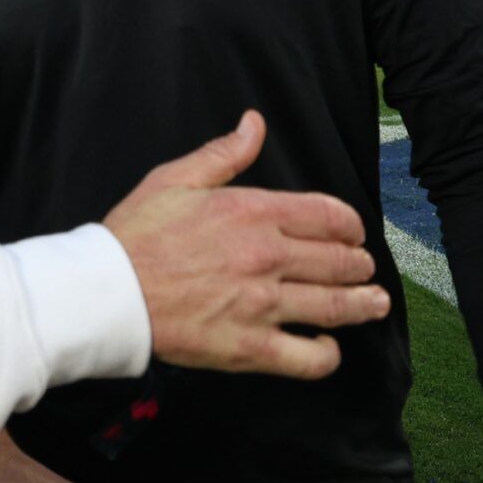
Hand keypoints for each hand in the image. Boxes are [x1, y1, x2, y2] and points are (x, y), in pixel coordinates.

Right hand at [103, 111, 387, 375]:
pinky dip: (327, 355)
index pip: (328, 215)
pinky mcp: (251, 348)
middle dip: (359, 264)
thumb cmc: (136, 234)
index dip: (350, 225)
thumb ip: (224, 153)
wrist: (108, 292)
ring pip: (334, 306)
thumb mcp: (175, 179)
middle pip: (338, 261)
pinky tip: (328, 347)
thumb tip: (255, 123)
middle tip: (364, 269)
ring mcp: (262, 305)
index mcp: (253, 211)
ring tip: (374, 303)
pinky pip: (308, 358)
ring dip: (362, 305)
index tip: (354, 233)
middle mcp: (267, 257)